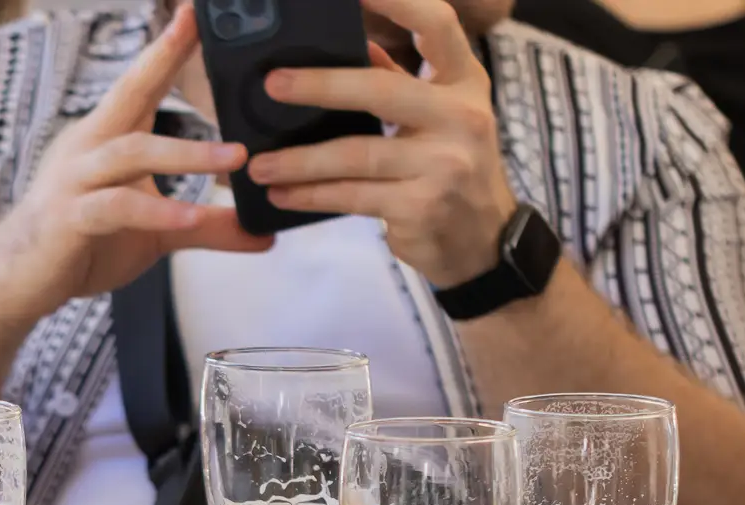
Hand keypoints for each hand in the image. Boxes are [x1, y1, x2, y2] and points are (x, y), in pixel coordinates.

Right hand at [0, 4, 267, 315]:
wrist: (18, 281)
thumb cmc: (81, 244)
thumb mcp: (157, 235)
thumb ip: (207, 228)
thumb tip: (261, 234)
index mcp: (106, 138)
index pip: (141, 84)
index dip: (168, 49)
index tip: (196, 15)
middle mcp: (89, 147)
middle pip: (129, 92)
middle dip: (164, 59)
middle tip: (199, 29)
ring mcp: (76, 180)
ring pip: (132, 152)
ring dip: (188, 154)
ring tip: (235, 158)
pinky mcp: (70, 218)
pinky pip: (117, 207)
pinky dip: (157, 211)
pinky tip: (190, 215)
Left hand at [247, 0, 519, 288]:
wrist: (485, 241)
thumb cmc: (453, 166)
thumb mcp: (441, 115)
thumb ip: (399, 79)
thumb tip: (351, 39)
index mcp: (464, 81)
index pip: (436, 25)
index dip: (398, 0)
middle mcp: (461, 118)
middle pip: (381, 90)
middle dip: (320, 86)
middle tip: (272, 84)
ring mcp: (443, 165)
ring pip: (356, 154)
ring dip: (300, 160)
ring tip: (258, 164)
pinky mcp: (420, 207)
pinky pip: (353, 196)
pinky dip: (312, 195)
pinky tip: (282, 194)